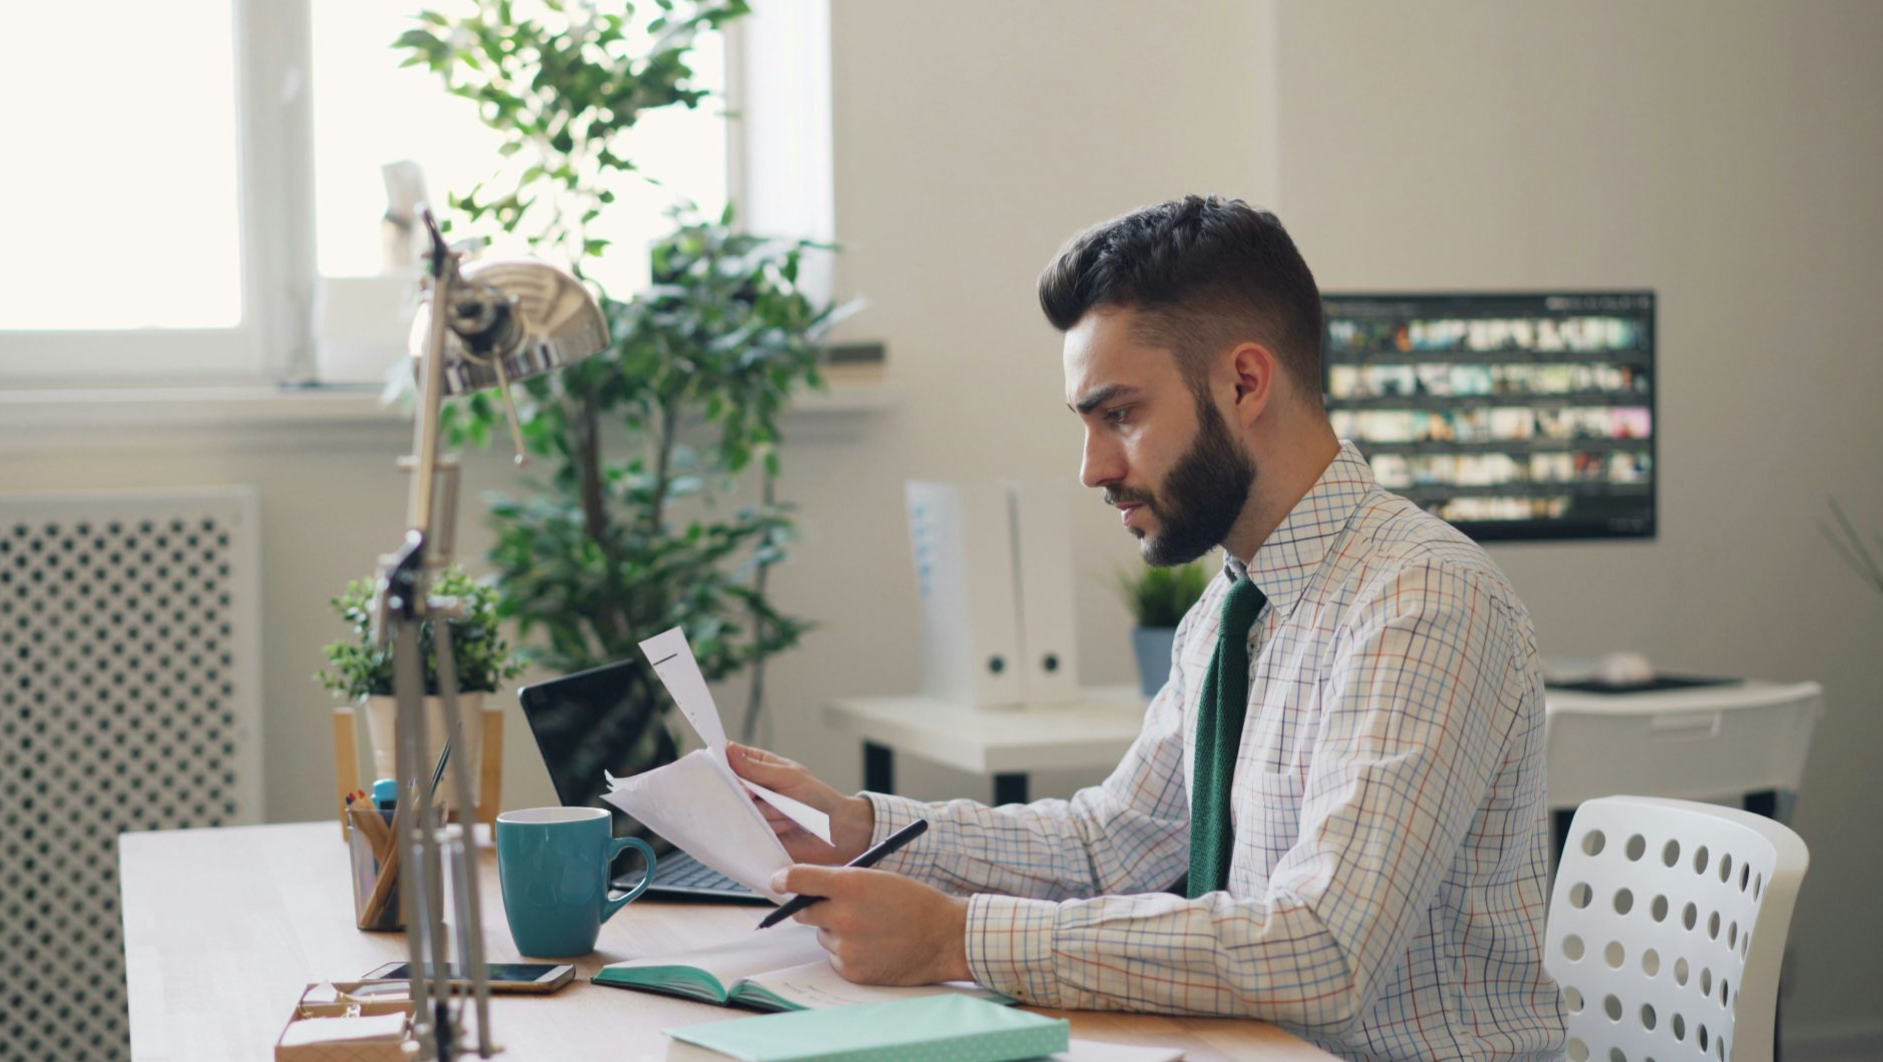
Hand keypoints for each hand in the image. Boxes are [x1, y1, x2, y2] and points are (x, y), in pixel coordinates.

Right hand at [728, 743, 874, 863]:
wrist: (835, 832)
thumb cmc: (817, 798)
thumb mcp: (788, 777)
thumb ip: (757, 768)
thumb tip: (729, 751)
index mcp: (759, 766)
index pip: (730, 758)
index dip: (722, 761)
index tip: (721, 766)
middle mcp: (752, 789)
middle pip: (729, 787)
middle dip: (747, 793)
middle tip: (760, 795)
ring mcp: (753, 812)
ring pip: (741, 810)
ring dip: (768, 812)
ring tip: (788, 812)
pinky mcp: (756, 833)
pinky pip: (749, 830)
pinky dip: (769, 827)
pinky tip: (786, 826)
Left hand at [772, 865, 970, 985]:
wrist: (945, 938)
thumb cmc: (915, 903)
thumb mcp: (878, 878)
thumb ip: (842, 882)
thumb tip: (808, 889)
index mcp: (851, 885)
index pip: (799, 879)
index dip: (783, 879)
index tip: (778, 881)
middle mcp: (843, 916)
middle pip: (804, 911)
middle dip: (813, 907)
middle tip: (834, 907)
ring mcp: (846, 946)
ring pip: (823, 936)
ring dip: (836, 931)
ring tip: (871, 928)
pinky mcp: (851, 970)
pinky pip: (836, 958)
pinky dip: (848, 952)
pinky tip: (874, 946)